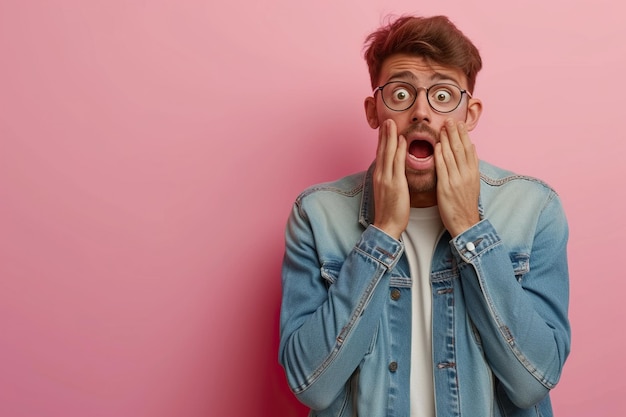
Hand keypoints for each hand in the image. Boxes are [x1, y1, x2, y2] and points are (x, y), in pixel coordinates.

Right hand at [372, 119, 409, 239]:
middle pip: (381, 150)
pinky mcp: (394, 184)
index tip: (385, 128)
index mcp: (380, 176)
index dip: (382, 140)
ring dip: (390, 137)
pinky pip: (397, 163)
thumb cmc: (390, 211)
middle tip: (387, 119)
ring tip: (391, 123)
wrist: (387, 225)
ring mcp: (386, 179)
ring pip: (387, 153)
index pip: (381, 154)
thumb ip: (391, 179)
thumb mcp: (388, 191)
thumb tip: (394, 171)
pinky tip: (401, 140)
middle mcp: (381, 175)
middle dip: (384, 134)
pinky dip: (398, 150)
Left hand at [434, 119, 480, 236]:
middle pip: (461, 149)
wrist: (465, 223)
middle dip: (455, 132)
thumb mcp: (472, 183)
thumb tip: (472, 149)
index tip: (460, 123)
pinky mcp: (447, 187)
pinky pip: (443, 168)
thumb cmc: (465, 204)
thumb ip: (470, 166)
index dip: (464, 135)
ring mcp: (457, 180)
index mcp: (473, 173)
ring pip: (452, 155)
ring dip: (447, 139)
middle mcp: (467, 174)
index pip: (470, 149)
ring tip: (443, 126)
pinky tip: (437, 145)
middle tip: (450, 119)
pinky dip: (441, 155)